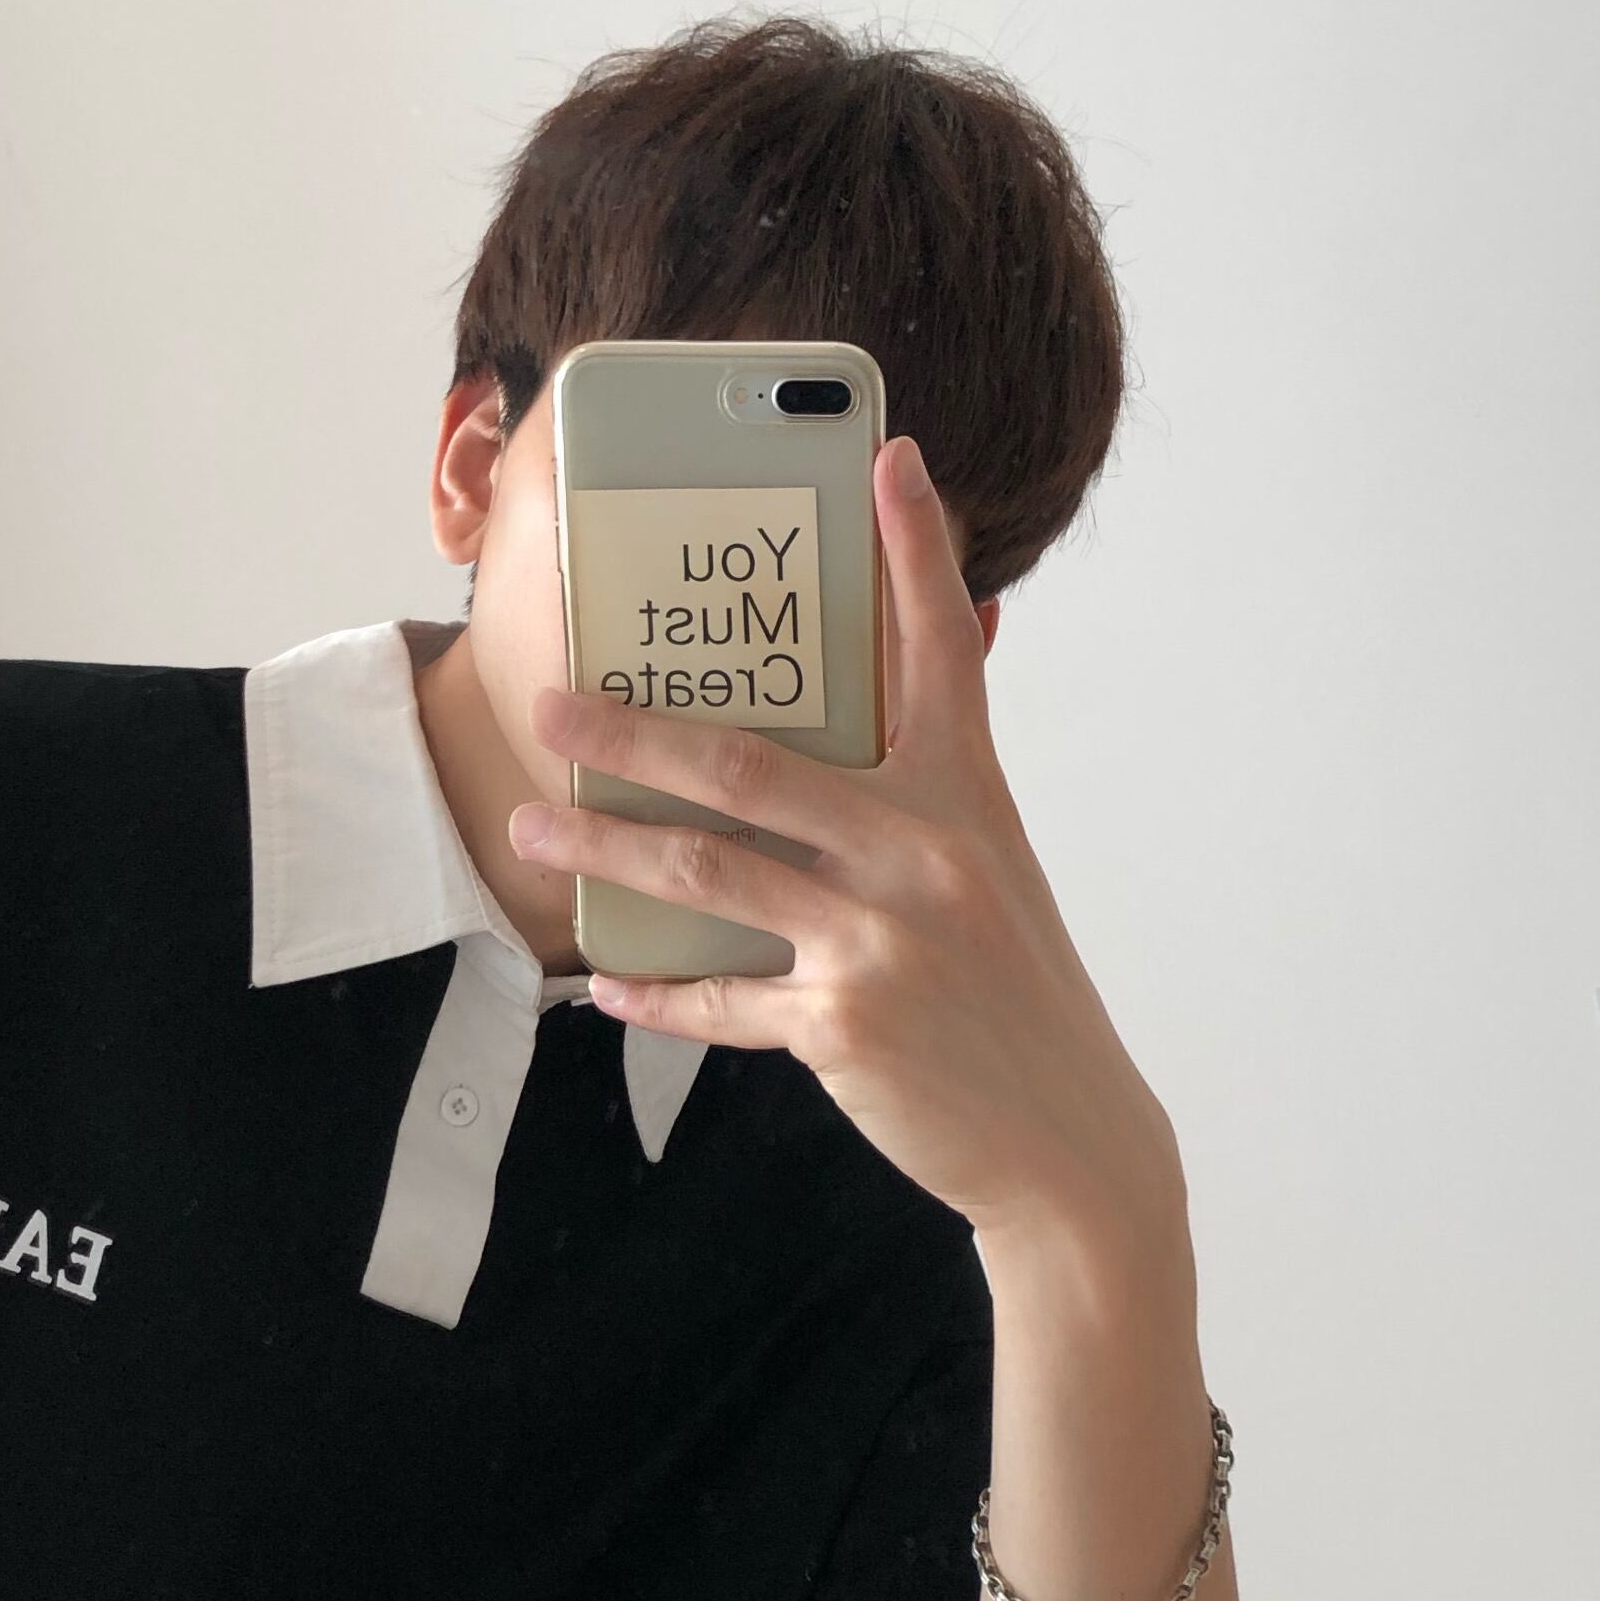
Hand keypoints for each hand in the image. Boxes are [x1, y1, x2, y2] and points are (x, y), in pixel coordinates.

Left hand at [509, 432, 1185, 1257]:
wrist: (1069, 1141)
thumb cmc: (1017, 1001)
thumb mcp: (990, 882)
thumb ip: (914, 818)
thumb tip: (812, 774)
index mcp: (969, 800)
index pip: (942, 652)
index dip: (915, 551)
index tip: (886, 458)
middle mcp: (925, 855)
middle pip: (753, 765)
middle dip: (634, 729)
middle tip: (549, 700)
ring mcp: (882, 941)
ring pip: (709, 872)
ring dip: (605, 846)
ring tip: (530, 825)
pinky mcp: (844, 1026)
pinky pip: (722, 1000)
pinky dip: (657, 994)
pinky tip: (604, 984)